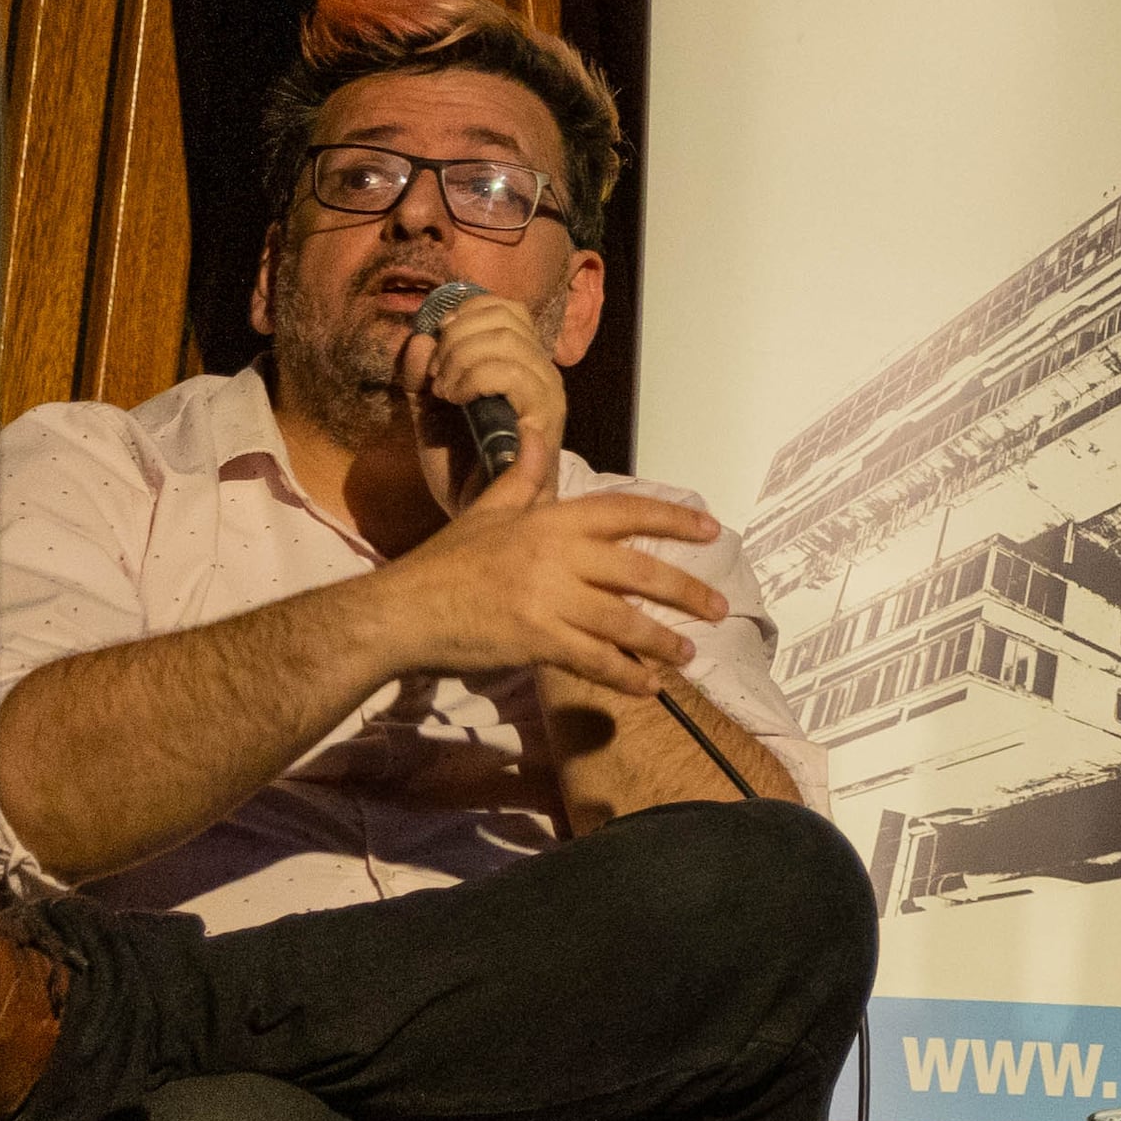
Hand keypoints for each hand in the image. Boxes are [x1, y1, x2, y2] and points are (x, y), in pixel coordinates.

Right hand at [370, 487, 728, 698]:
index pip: (624, 511)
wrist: (400, 612)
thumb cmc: (444, 564)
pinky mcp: (536, 639)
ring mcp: (547, 598)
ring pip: (624, 621)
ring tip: (689, 654)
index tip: (711, 529)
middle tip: (719, 607)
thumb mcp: (485, 510)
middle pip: (639, 570)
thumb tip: (538, 433)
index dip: (672, 519)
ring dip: (663, 641)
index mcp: (548, 520)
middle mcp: (555, 554)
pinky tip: (647, 687)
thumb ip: (523, 478)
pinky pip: (595, 659)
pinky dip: (625, 675)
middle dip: (685, 590)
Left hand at [396, 282, 567, 508]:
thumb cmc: (460, 465)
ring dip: (461, 358)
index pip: (505, 307)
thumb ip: (419, 374)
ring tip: (444, 389)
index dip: (465, 312)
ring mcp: (547, 395)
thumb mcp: (427, 410)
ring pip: (507, 341)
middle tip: (436, 374)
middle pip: (504, 317)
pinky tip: (455, 397)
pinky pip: (513, 375)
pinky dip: (474, 376)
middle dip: (456, 337)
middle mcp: (541, 373)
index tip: (437, 342)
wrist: (474, 515)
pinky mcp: (544, 419)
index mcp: (520, 364)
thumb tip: (421, 338)